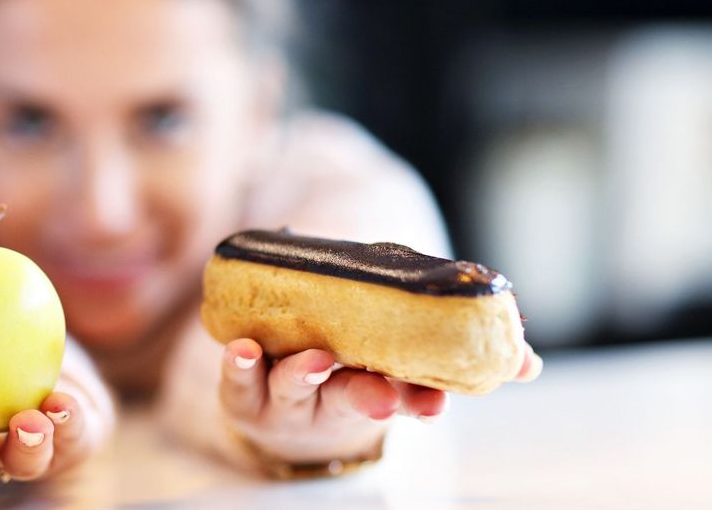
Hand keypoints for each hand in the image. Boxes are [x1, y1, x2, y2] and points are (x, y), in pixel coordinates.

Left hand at [218, 339, 543, 463]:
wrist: (278, 420)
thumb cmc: (346, 379)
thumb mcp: (397, 374)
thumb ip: (452, 356)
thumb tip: (528, 348)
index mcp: (373, 391)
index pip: (405, 396)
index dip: (423, 397)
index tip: (441, 400)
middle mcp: (329, 399)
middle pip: (353, 397)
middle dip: (372, 395)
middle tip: (386, 395)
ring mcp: (284, 397)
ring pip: (298, 386)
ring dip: (307, 372)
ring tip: (317, 358)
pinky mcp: (243, 392)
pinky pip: (238, 378)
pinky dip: (239, 364)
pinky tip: (240, 347)